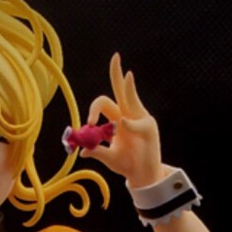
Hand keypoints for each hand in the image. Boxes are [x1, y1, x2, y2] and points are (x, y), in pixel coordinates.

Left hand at [86, 53, 164, 188]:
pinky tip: (124, 124)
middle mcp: (127, 114)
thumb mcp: (109, 158)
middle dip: (117, 72)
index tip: (89, 123)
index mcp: (116, 119)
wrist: (143, 175)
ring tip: (126, 77)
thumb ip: (97, 152)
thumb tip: (83, 151)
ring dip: (128, 87)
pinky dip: (129, 125)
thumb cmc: (127, 164)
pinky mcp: (149, 127)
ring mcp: (139, 118)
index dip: (93, 109)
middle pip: (120, 89)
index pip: (103, 102)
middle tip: (115, 56)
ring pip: (130, 98)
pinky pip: (135, 123)